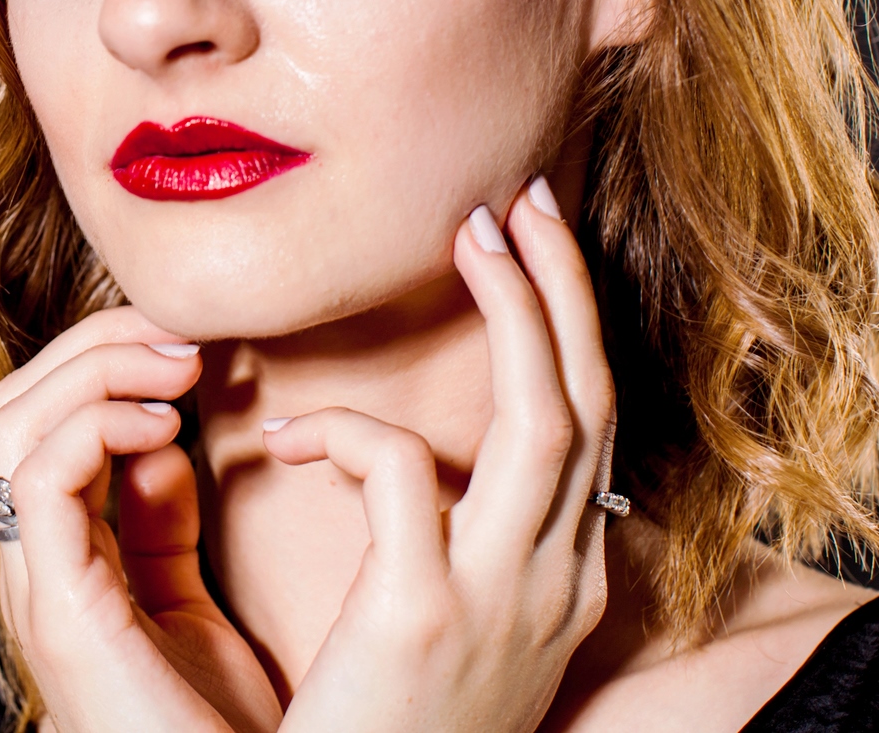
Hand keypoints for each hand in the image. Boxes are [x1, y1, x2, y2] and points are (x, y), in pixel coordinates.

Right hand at [0, 306, 282, 732]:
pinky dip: (95, 428)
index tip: (189, 342)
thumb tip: (166, 444)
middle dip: (94, 343)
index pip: (38, 417)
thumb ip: (165, 524)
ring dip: (96, 369)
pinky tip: (165, 427)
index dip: (104, 358)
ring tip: (179, 366)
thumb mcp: (190, 602)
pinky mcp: (57, 609)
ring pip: (12, 422)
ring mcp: (34, 585)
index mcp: (58, 556)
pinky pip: (38, 478)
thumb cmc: (214, 731)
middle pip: (13, 403)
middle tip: (182, 332)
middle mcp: (31, 564)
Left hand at [273, 177, 616, 732]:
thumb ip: (451, 545)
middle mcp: (556, 586)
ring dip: (518, 310)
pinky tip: (286, 437)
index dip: (570, 327)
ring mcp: (502, 602)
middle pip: (591, 402)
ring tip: (470, 234)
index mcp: (561, 582)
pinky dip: (346, 430)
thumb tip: (420, 461)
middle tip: (521, 199)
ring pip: (546, 419)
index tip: (532, 245)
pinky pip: (399, 474)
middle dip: (567, 288)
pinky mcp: (421, 617)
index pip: (590, 427)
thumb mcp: (449, 630)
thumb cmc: (384, 725)